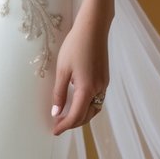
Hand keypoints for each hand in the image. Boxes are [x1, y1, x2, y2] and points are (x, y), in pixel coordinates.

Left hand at [50, 8, 109, 135]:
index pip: (76, 116)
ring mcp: (104, 84)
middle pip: (87, 116)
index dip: (64, 126)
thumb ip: (59, 93)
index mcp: (87, 89)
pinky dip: (87, 106)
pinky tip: (77, 102)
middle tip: (58, 124)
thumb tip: (56, 112)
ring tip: (66, 115)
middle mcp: (99, 89)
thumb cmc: (75, 45)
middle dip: (73, 123)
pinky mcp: (105, 78)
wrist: (93, 28)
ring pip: (94, 109)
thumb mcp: (62, 70)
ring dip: (81, 116)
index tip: (54, 131)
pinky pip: (97, 99)